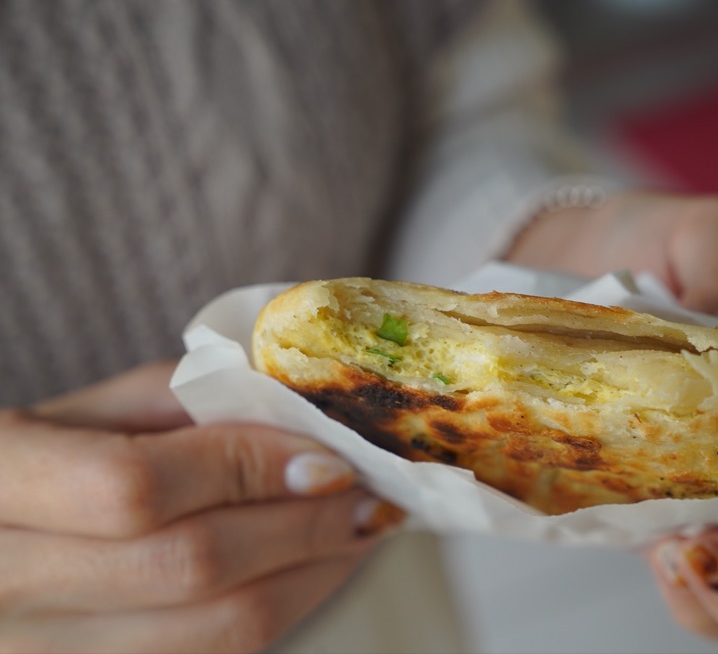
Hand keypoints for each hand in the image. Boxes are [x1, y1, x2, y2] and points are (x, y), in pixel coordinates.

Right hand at [0, 362, 404, 653]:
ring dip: (314, 575)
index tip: (327, 455)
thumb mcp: (86, 411)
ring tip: (357, 529)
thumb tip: (302, 411)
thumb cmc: (40, 466)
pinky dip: (287, 608)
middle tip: (368, 493)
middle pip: (191, 567)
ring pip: (220, 631)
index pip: (136, 486)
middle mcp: (5, 586)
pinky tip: (312, 569)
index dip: (248, 469)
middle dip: (304, 525)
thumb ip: (184, 399)